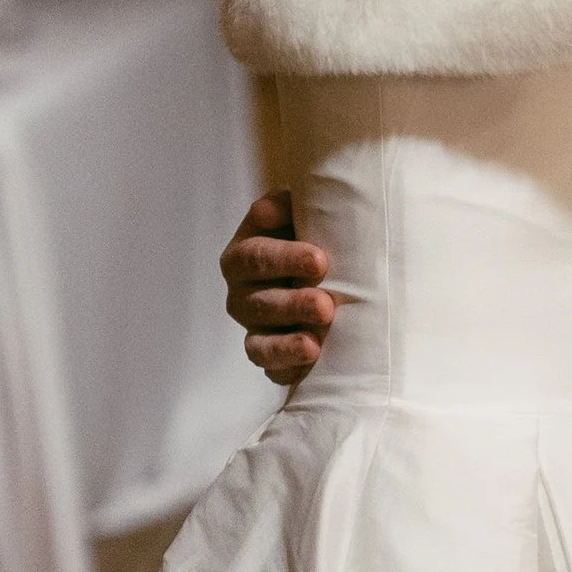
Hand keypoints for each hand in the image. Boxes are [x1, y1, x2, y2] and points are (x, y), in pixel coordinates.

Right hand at [221, 191, 335, 383]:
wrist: (329, 273)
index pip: (257, 254)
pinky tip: (309, 365)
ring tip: (315, 343)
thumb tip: (289, 202)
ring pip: (260, 341)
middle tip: (325, 305)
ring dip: (287, 343)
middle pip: (259, 301)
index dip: (285, 258)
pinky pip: (272, 369)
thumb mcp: (306, 214)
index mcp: (247, 251)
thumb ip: (301, 203)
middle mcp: (242, 291)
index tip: (320, 260)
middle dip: (293, 304)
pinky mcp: (269, 356)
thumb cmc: (318, 236)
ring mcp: (254, 327)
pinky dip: (288, 369)